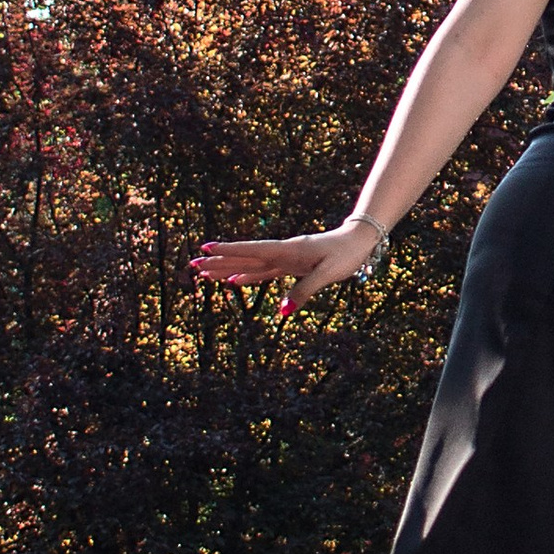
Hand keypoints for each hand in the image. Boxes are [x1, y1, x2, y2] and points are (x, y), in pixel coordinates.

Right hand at [190, 219, 382, 318]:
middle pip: (245, 257)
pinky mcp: (291, 264)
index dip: (230, 251)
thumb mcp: (328, 274)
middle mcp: (282, 253)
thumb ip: (305, 290)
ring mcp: (285, 258)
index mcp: (288, 251)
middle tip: (194, 265)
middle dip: (220, 262)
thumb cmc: (345, 255)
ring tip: (206, 274)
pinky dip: (248, 275)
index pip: (253, 251)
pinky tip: (235, 279)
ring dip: (229, 268)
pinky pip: (264, 271)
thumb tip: (282, 311)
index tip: (206, 250)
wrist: (359, 241)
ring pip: (251, 264)